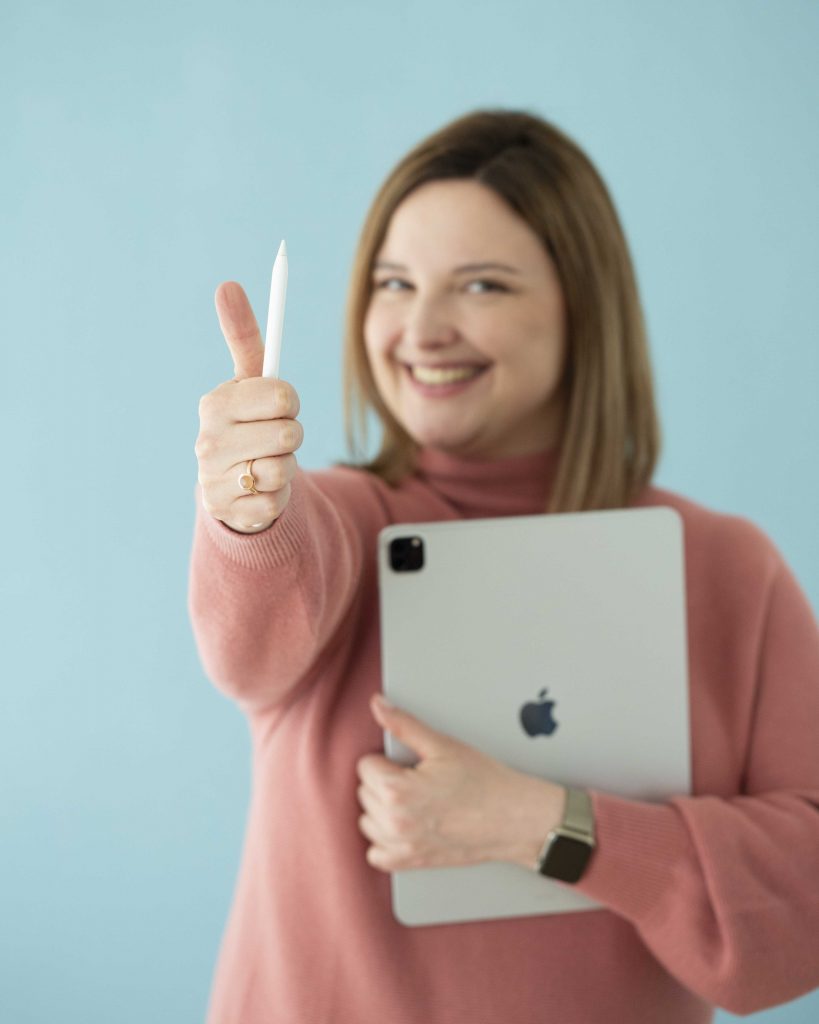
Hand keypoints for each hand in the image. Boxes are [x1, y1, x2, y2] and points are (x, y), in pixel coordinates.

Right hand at [195, 282, 302, 533]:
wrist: (231, 485)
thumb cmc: (247, 423)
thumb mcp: (249, 382)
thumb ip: (243, 335)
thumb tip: (227, 284)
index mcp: (214, 404)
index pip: (281, 394)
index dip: (288, 402)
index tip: (277, 405)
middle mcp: (207, 441)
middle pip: (288, 433)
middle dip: (291, 436)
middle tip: (273, 438)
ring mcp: (214, 479)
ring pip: (284, 469)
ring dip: (286, 468)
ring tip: (265, 463)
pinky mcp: (230, 512)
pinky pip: (277, 501)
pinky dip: (278, 498)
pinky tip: (259, 491)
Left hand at [356, 694, 565, 871]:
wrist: (513, 817)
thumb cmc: (484, 781)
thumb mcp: (442, 745)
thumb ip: (403, 724)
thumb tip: (377, 705)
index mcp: (398, 790)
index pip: (364, 766)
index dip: (386, 758)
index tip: (408, 763)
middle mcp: (395, 822)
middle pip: (364, 792)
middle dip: (384, 781)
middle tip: (415, 778)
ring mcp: (403, 846)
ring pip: (367, 821)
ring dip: (381, 809)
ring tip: (411, 799)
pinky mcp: (411, 863)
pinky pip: (377, 855)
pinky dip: (384, 841)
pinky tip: (403, 826)